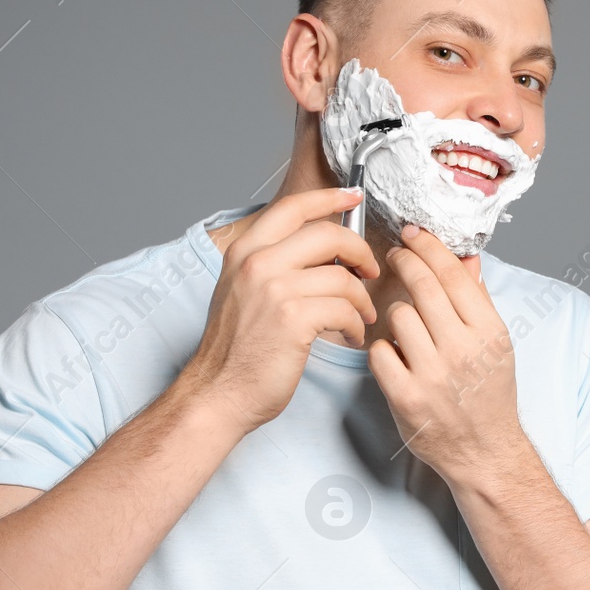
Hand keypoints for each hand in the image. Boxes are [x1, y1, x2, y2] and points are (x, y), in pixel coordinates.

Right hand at [178, 187, 378, 433]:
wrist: (218, 393)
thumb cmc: (236, 350)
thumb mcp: (242, 291)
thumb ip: (272, 264)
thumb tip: (317, 249)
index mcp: (244, 251)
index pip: (294, 208)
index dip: (330, 197)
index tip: (353, 197)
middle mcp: (257, 263)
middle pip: (329, 235)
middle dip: (361, 252)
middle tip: (371, 270)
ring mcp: (275, 290)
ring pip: (344, 277)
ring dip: (362, 300)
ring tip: (361, 317)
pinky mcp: (294, 318)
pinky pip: (346, 309)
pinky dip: (357, 324)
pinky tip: (352, 335)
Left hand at [368, 224, 523, 483]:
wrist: (485, 452)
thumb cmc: (490, 395)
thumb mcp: (497, 343)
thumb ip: (478, 299)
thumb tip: (466, 257)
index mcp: (488, 332)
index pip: (452, 273)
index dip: (428, 246)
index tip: (413, 233)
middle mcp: (462, 350)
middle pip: (422, 286)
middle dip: (403, 262)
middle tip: (395, 255)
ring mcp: (432, 375)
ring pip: (397, 316)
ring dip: (396, 313)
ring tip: (405, 324)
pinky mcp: (405, 397)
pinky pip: (379, 352)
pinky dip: (383, 349)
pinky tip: (396, 355)